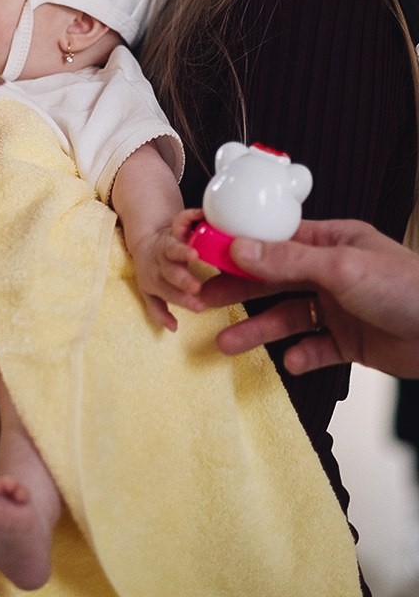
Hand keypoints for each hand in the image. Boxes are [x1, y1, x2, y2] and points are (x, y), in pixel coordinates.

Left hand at [130, 208, 205, 330]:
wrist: (146, 243)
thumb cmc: (154, 272)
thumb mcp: (152, 293)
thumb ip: (159, 310)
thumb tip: (172, 328)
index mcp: (156, 281)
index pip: (169, 293)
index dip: (183, 300)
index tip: (200, 307)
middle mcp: (161, 263)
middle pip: (171, 272)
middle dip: (182, 279)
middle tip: (196, 286)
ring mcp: (168, 245)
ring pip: (174, 247)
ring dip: (183, 250)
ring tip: (195, 254)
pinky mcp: (174, 228)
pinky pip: (181, 220)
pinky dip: (190, 216)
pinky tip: (201, 215)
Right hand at [200, 219, 418, 377]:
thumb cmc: (406, 288)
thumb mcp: (341, 268)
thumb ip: (288, 262)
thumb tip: (239, 249)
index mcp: (331, 242)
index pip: (275, 240)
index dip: (239, 247)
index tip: (205, 254)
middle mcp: (331, 272)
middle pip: (274, 279)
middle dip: (238, 290)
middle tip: (203, 300)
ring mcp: (340, 307)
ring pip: (288, 316)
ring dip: (259, 329)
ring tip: (228, 344)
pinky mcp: (351, 341)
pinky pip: (315, 348)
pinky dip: (301, 355)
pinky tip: (290, 361)